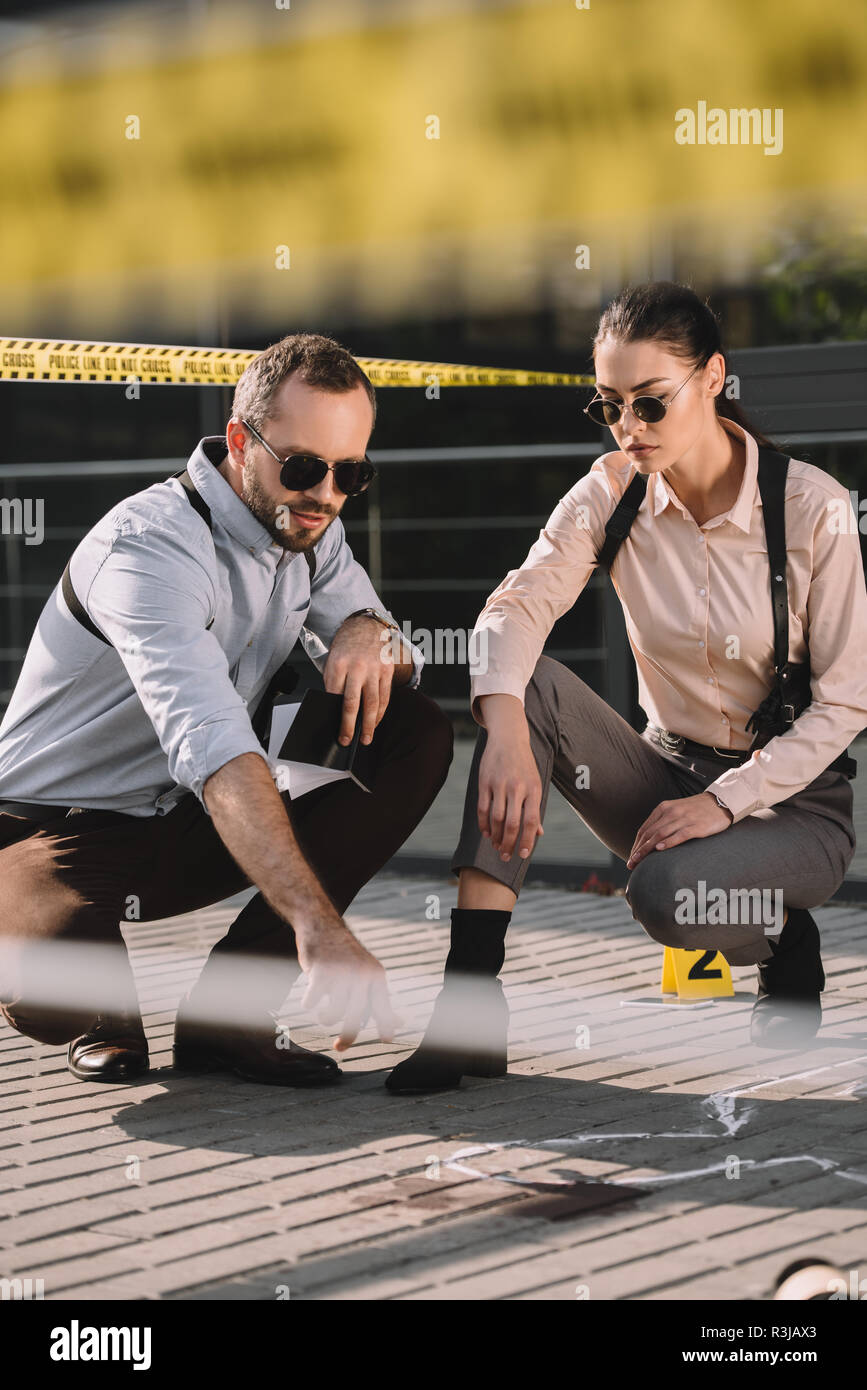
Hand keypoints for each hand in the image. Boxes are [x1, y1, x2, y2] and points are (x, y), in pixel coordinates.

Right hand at [296, 914, 398, 1051]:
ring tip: (323, 1016)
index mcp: (376, 976)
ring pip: (334, 1012)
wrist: (321, 924)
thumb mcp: (367, 973)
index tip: (386, 1041)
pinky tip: (310, 999)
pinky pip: (312, 1001)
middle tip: (339, 1047)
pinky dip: (309, 1004)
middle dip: (348, 1037)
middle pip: (355, 1016)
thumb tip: (400, 1024)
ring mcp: (340, 973)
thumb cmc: (345, 956)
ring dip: (326, 1019)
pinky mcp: (319, 971)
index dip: (386, 1025)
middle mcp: (360, 975)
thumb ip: (379, 999)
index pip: (383, 1006)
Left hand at [324, 616, 395, 745]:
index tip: (335, 730)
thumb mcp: (333, 661)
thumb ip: (334, 683)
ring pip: (372, 702)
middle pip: (353, 702)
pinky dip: (380, 712)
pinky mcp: (387, 670)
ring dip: (369, 724)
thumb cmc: (347, 647)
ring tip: (366, 738)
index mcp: (339, 664)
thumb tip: (335, 710)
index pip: (335, 696)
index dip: (335, 716)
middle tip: (347, 740)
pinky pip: (385, 696)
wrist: (366, 626)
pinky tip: (375, 722)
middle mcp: (357, 667)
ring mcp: (374, 669)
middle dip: (349, 725)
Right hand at [478, 732, 543, 861]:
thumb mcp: (536, 784)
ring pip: (496, 818)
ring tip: (495, 846)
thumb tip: (538, 833)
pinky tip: (486, 833)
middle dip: (508, 844)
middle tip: (504, 856)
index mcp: (534, 790)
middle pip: (512, 824)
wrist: (509, 738)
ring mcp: (500, 784)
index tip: (523, 855)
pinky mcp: (485, 781)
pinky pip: (483, 808)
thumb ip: (535, 808)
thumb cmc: (524, 765)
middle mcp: (518, 788)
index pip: (531, 821)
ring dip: (495, 836)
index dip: (527, 841)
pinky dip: (483, 824)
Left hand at [626, 791, 732, 869]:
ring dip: (648, 849)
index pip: (644, 829)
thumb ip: (663, 822)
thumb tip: (649, 842)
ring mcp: (684, 819)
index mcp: (663, 808)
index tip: (631, 858)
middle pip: (649, 833)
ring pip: (660, 835)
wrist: (720, 802)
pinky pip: (679, 835)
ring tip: (640, 861)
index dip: (636, 845)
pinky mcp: (696, 826)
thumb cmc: (696, 810)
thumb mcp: (676, 811)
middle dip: (638, 850)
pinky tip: (659, 850)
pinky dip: (668, 842)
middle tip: (631, 864)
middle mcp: (671, 812)